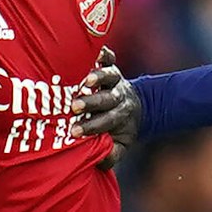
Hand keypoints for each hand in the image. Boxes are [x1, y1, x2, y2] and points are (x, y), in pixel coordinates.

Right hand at [70, 46, 139, 168]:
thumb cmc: (119, 128)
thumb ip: (111, 155)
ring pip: (110, 77)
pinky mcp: (113, 66)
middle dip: (91, 104)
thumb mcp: (120, 145)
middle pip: (107, 100)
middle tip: (75, 107)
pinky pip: (111, 59)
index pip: (107, 122)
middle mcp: (118, 97)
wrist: (137, 107)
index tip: (74, 132)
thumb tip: (98, 161)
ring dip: (99, 78)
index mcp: (120, 116)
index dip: (92, 127)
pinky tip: (96, 49)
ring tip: (87, 81)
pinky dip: (104, 54)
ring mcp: (116, 80)